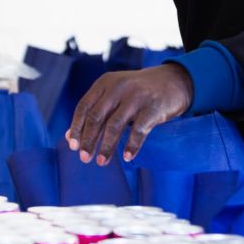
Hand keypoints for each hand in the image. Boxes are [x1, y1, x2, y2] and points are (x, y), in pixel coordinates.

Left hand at [65, 64, 192, 165]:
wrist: (173, 81)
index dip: (76, 128)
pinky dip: (132, 146)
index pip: (84, 107)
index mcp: (105, 83)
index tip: (73, 146)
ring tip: (101, 162)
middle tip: (85, 158)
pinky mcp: (153, 107)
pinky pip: (139, 130)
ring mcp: (136, 96)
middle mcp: (118, 87)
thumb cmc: (138, 92)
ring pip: (115, 125)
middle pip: (97, 117)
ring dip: (106, 147)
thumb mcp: (115, 95)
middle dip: (89, 140)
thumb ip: (95, 111)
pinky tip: (127, 157)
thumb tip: (70, 137)